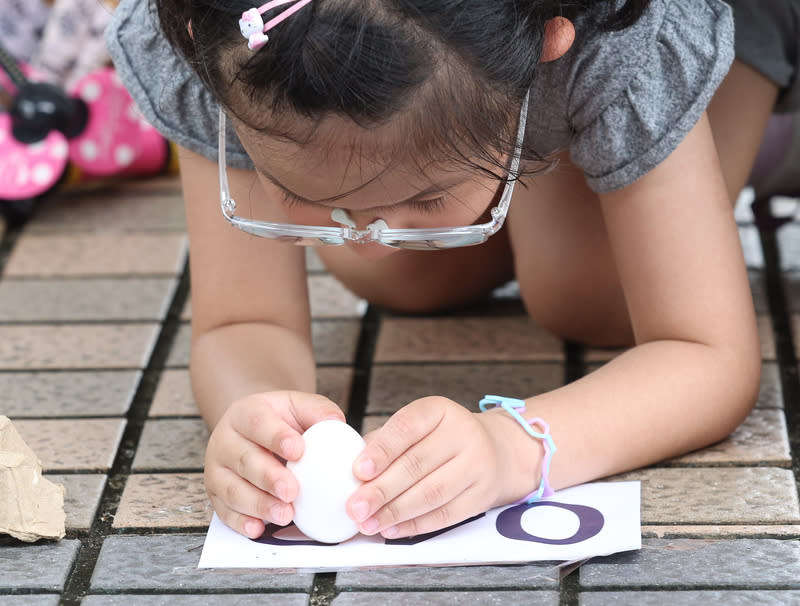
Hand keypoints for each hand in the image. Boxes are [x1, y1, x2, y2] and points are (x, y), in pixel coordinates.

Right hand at [204, 391, 344, 538]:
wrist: (251, 430)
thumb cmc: (280, 421)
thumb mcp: (298, 406)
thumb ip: (317, 411)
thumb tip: (337, 424)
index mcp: (245, 413)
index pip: (257, 422)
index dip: (276, 437)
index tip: (299, 450)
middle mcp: (225, 440)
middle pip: (244, 460)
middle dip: (269, 477)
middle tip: (292, 491)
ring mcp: (217, 469)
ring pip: (233, 489)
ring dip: (259, 505)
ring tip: (285, 514)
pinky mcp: (215, 494)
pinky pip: (224, 512)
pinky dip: (241, 523)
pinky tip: (258, 528)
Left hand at [345, 396, 541, 538]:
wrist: (496, 450)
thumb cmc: (442, 439)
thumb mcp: (418, 427)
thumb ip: (384, 442)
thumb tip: (350, 470)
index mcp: (440, 410)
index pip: (407, 427)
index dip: (382, 450)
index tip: (358, 470)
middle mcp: (463, 433)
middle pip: (417, 465)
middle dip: (381, 490)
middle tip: (354, 507)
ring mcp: (477, 465)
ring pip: (431, 493)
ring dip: (395, 512)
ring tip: (368, 522)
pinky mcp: (482, 495)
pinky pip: (445, 515)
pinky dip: (415, 525)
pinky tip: (391, 529)